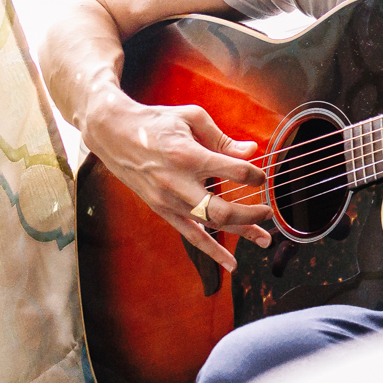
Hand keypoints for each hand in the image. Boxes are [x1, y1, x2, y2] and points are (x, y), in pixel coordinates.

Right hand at [83, 92, 272, 270]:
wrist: (112, 133)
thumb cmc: (156, 121)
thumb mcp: (191, 117)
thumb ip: (222, 138)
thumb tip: (252, 152)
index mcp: (189, 156)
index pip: (236, 172)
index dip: (256, 176)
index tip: (262, 176)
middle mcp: (178, 183)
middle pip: (224, 210)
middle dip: (253, 214)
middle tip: (270, 212)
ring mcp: (168, 200)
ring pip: (211, 225)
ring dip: (242, 233)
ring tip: (265, 240)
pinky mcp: (161, 210)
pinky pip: (190, 235)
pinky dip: (212, 251)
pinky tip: (231, 264)